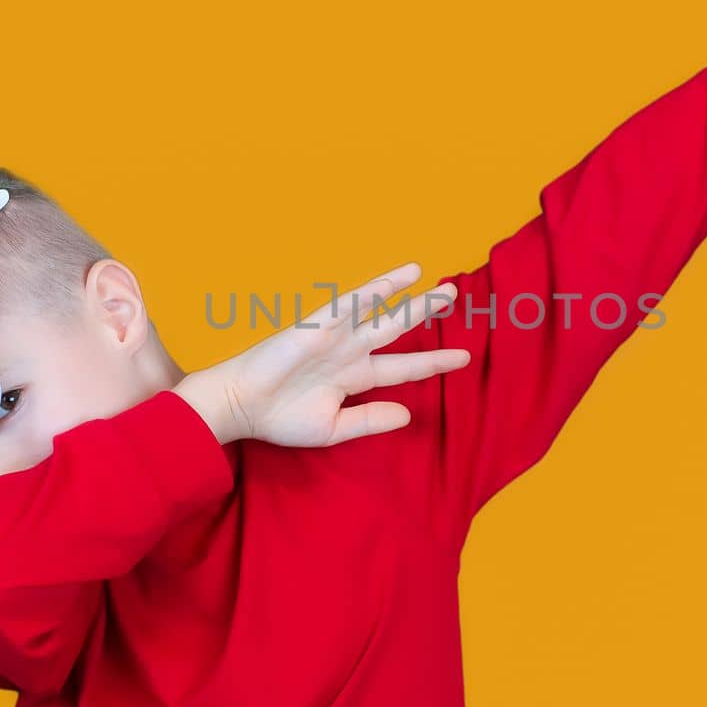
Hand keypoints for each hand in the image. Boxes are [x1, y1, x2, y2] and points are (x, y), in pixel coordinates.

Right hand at [172, 262, 470, 445]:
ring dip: (407, 295)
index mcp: (356, 377)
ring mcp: (337, 335)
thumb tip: (408, 416)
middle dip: (425, 312)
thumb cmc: (280, 419)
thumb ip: (370, 420)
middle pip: (398, 328)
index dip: (433, 361)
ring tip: (437, 281)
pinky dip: (376, 290)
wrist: (242, 407)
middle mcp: (351, 351)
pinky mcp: (319, 324)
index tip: (463, 358)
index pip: (403, 367)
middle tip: (454, 294)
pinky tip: (400, 278)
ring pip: (381, 311)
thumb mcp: (334, 428)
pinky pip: (353, 303)